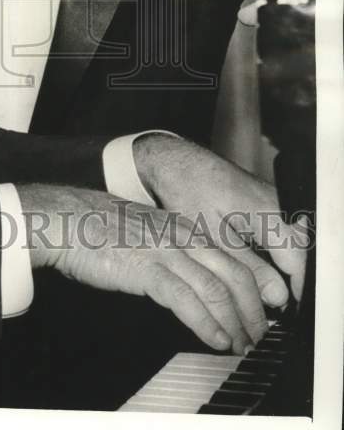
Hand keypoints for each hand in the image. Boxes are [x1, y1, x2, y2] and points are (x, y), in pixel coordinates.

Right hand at [18, 185, 280, 354]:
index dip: (251, 290)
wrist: (65, 220)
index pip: (231, 259)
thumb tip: (186, 277)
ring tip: (239, 344)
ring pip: (217, 290)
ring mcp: (165, 251)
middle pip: (234, 275)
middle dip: (252, 311)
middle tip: (257, 335)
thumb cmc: (95, 227)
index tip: (257, 312)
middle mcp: (180, 237)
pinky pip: (188, 300)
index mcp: (181, 227)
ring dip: (234, 322)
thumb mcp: (143, 230)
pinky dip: (207, 324)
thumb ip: (168, 248)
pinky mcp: (147, 269)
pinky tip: (214, 338)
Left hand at [133, 135, 308, 304]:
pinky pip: (278, 235)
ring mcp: (274, 202)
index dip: (293, 292)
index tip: (278, 313)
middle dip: (283, 283)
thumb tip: (279, 297)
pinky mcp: (266, 204)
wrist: (175, 161)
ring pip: (287, 247)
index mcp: (268, 213)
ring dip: (274, 269)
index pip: (299, 262)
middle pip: (296, 256)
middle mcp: (278, 205)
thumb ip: (247, 267)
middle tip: (257, 303)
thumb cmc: (187, 191)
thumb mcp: (211, 236)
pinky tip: (245, 262)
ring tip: (247, 283)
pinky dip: (267, 253)